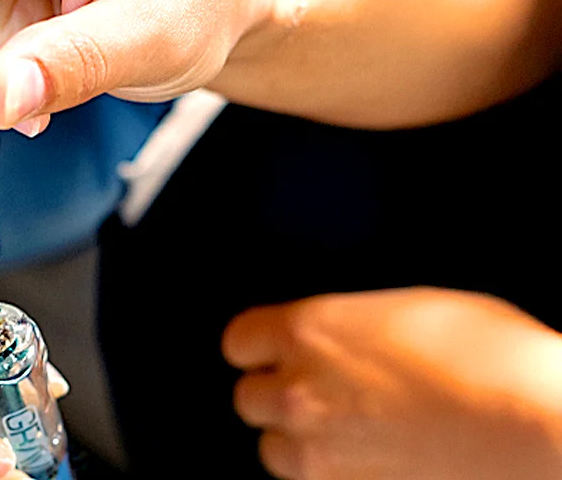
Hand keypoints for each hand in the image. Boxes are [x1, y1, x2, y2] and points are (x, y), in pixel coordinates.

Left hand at [222, 287, 561, 479]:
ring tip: (336, 433)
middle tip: (312, 392)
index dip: (260, 346)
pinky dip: (329, 474)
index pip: (239, 341)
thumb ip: (349, 324)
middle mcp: (299, 390)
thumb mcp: (407, 308)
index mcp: (308, 330)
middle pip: (249, 399)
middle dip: (275, 394)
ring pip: (273, 451)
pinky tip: (365, 460)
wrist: (538, 425)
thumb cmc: (493, 355)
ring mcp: (321, 450)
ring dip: (295, 441)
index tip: (271, 350)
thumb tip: (337, 337)